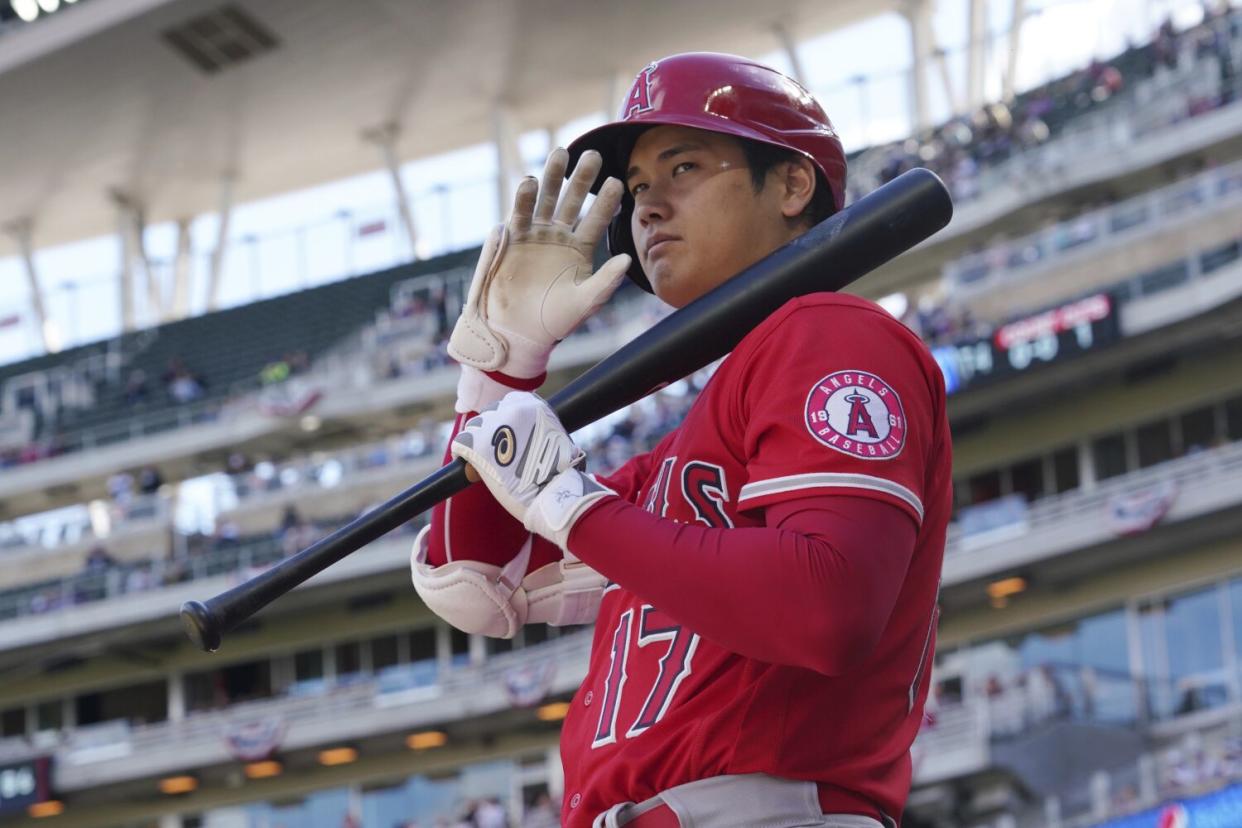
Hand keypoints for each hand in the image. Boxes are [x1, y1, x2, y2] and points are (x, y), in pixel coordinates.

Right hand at [448, 148, 629, 386]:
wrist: (518, 333)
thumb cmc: (554, 321)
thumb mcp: (585, 301)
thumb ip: (606, 281)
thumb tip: (629, 260)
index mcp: (581, 248)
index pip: (597, 219)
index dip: (606, 202)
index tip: (618, 182)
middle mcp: (559, 236)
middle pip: (572, 200)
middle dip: (581, 178)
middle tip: (592, 155)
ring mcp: (535, 235)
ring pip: (545, 199)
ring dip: (551, 177)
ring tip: (559, 153)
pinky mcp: (512, 240)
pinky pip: (518, 215)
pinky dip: (522, 199)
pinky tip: (528, 182)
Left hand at [450, 391, 614, 550]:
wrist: (554, 493)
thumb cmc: (559, 471)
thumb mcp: (556, 437)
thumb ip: (538, 427)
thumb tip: (526, 431)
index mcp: (532, 405)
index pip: (509, 403)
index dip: (506, 420)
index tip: (507, 434)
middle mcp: (511, 410)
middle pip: (490, 414)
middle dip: (492, 431)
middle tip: (498, 452)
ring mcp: (494, 427)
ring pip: (474, 428)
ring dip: (477, 442)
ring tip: (484, 459)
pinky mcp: (478, 446)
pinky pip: (461, 443)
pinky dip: (462, 452)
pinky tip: (469, 464)